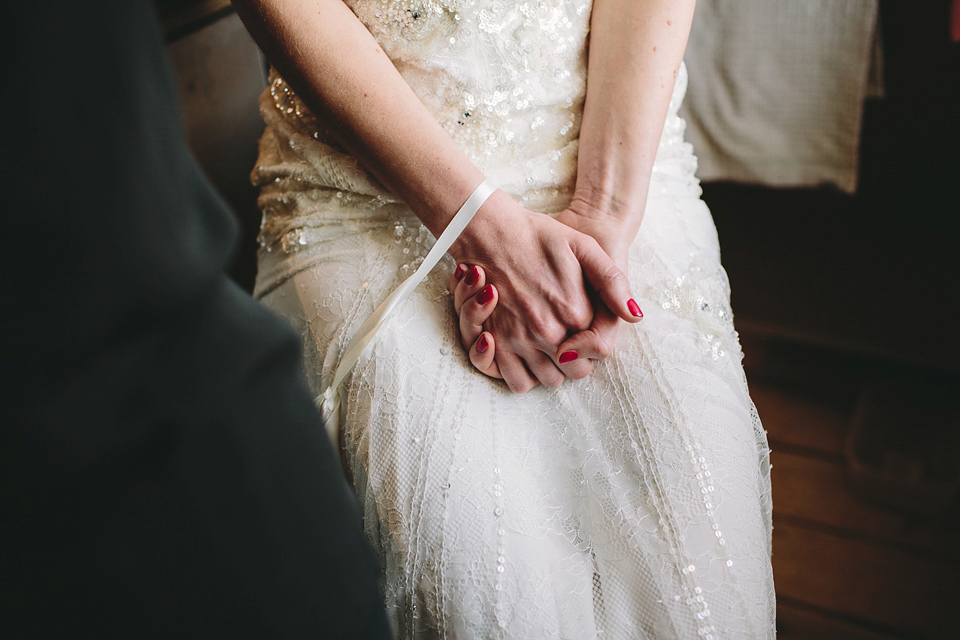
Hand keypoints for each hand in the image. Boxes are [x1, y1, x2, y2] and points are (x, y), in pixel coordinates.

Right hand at [449, 190, 641, 392]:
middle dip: (576, 360)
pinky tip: (528, 356)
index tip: (585, 329)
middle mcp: (548, 331)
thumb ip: (613, 283)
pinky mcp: (496, 341)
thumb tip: (635, 315)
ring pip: (549, 379)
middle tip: (569, 340)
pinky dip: (525, 375)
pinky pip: (517, 380)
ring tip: (549, 347)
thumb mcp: (585, 248)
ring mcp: (520, 339)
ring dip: (552, 368)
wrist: (492, 231)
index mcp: (574, 311)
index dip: (594, 343)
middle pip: (575, 371)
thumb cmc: (540, 237)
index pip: (598, 351)